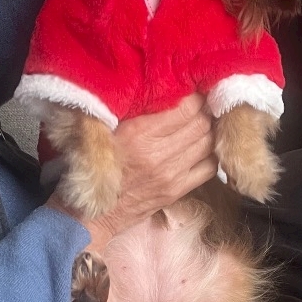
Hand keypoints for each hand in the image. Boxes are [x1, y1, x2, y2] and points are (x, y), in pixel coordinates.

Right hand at [47, 94, 217, 249]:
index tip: (192, 88)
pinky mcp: (177, 190)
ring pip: (208, 142)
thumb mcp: (103, 130)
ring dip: (209, 129)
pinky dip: (211, 153)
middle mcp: (158, 153)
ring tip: (203, 121)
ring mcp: (171, 174)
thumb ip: (130, 111)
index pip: (185, 108)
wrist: (90, 213)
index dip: (195, 95)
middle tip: (202, 102)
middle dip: (205, 109)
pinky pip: (209, 167)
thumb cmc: (92, 166)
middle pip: (201, 123)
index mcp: (138, 133)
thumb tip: (159, 89)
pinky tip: (203, 146)